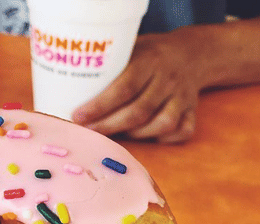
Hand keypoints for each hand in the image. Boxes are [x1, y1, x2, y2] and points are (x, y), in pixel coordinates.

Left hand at [72, 32, 201, 142]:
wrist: (191, 53)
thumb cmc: (149, 54)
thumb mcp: (130, 48)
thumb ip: (109, 66)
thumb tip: (66, 87)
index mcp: (150, 61)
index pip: (124, 87)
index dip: (100, 106)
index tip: (78, 116)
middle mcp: (168, 80)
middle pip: (139, 111)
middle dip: (109, 126)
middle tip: (88, 131)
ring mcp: (183, 97)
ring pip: (161, 124)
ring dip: (135, 135)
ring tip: (116, 133)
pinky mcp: (193, 111)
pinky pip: (183, 131)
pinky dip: (164, 139)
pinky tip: (147, 136)